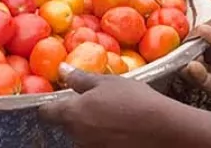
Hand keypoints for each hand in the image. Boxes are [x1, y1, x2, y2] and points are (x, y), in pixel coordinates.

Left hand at [39, 65, 184, 146]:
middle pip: (66, 124)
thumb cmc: (135, 100)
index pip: (47, 112)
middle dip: (76, 115)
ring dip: (91, 127)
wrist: (163, 128)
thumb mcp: (107, 82)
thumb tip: (62, 70)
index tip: (59, 98)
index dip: (50, 105)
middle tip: (96, 103)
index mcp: (72, 114)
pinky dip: (103, 137)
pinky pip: (97, 144)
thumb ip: (80, 79)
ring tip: (113, 116)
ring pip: (83, 135)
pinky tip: (120, 129)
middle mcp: (77, 135)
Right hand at [181, 23, 210, 103]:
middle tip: (179, 46)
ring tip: (183, 57)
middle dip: (192, 52)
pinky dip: (200, 76)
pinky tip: (192, 66)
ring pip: (205, 72)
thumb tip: (199, 30)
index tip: (186, 33)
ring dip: (192, 64)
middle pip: (205, 57)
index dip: (198, 38)